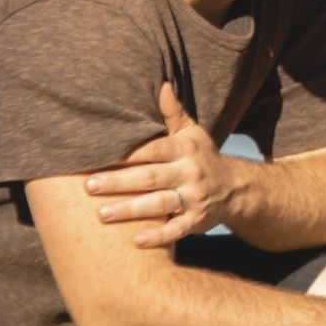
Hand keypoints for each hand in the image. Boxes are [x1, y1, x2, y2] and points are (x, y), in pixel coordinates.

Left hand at [86, 83, 234, 247]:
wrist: (237, 189)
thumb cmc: (203, 158)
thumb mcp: (193, 134)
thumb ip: (173, 114)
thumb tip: (161, 84)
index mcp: (184, 151)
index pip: (154, 150)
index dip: (128, 153)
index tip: (99, 155)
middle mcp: (190, 174)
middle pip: (151, 178)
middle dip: (120, 182)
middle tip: (88, 186)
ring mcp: (194, 199)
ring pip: (161, 204)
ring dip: (132, 210)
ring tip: (102, 214)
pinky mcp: (197, 221)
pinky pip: (177, 230)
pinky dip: (159, 236)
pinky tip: (137, 241)